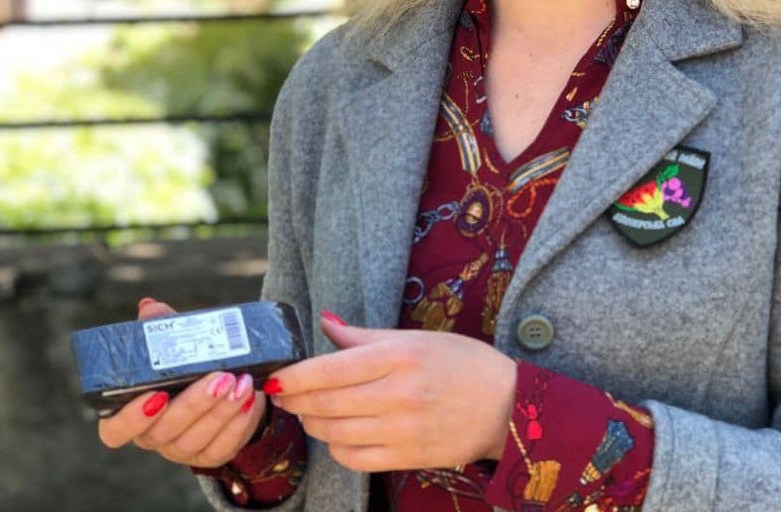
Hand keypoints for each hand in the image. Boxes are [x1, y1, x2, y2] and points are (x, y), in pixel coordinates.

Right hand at [96, 298, 268, 467]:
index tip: (156, 394)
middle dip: (193, 404)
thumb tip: (149, 307)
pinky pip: (221, 448)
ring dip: (220, 412)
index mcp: (133, 413)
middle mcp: (153, 436)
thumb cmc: (189, 364)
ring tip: (241, 382)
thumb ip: (161, 328)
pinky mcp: (210, 455)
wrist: (227, 385)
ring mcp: (181, 449)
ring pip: (195, 440)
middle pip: (164, 432)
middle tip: (219, 377)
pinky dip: (237, 425)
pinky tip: (248, 401)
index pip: (114, 430)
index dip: (130, 418)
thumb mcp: (175, 344)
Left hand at [266, 315, 516, 472]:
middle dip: (295, 400)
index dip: (293, 376)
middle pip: (325, 403)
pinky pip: (354, 458)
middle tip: (283, 394)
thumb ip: (365, 335)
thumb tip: (326, 322)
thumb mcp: (416, 338)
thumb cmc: (463, 364)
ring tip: (310, 412)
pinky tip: (337, 434)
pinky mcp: (406, 457)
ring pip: (333, 432)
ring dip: (312, 423)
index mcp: (399, 356)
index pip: (330, 369)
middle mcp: (398, 393)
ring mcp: (401, 429)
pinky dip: (336, 447)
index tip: (274, 377)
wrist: (506, 406)